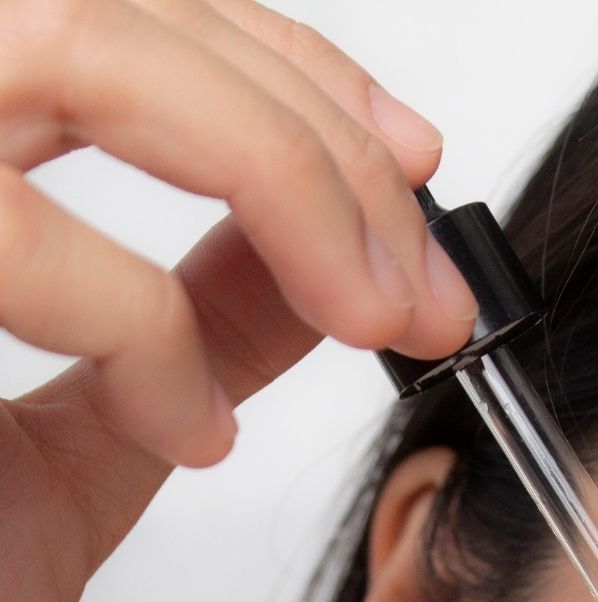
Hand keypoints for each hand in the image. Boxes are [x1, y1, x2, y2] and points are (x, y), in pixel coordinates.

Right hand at [0, 0, 478, 601]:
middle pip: (126, 17)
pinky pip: (17, 238)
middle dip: (322, 141)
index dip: (292, 68)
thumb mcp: (114, 424)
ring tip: (373, 316)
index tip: (415, 160)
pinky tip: (194, 434)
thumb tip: (325, 249)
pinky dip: (149, 329)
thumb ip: (213, 314)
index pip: (138, 21)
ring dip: (281, 178)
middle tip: (426, 278)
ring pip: (83, 53)